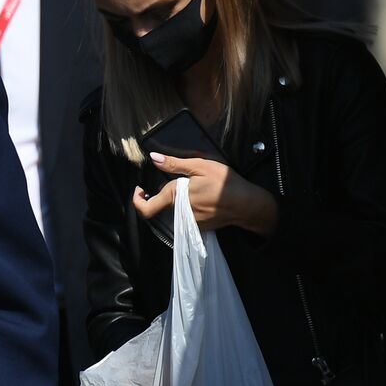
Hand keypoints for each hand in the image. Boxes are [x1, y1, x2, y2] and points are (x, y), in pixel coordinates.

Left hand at [134, 153, 277, 234]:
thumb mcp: (200, 166)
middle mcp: (179, 213)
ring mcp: (190, 222)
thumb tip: (153, 158)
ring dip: (179, 199)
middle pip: (161, 206)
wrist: (248, 205)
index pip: (146, 208)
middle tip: (176, 180)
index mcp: (175, 197)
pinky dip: (190, 206)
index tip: (139, 189)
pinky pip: (187, 216)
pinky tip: (204, 197)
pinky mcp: (200, 227)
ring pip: (175, 210)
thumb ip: (174, 164)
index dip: (137, 199)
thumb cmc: (224, 183)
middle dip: (164, 193)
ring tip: (196, 187)